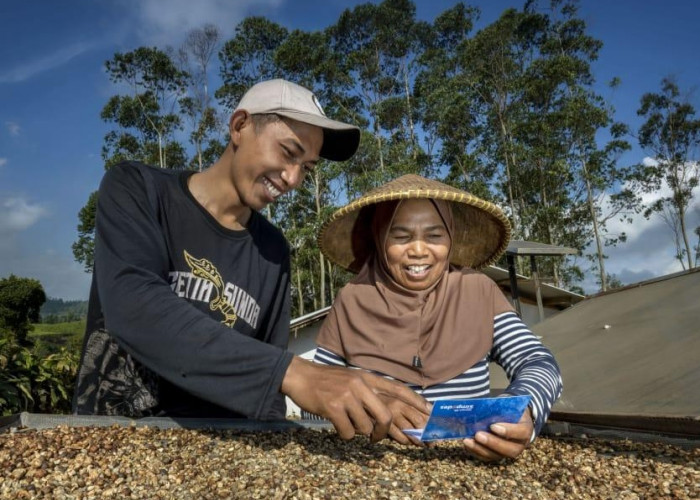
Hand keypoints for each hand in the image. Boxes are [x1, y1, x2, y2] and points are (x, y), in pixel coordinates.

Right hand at [281, 357, 430, 442]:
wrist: (301, 376)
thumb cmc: (326, 381)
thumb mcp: (351, 379)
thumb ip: (367, 391)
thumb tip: (382, 412)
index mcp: (366, 377)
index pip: (396, 388)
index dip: (415, 400)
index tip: (429, 410)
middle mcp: (360, 385)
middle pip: (385, 415)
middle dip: (383, 431)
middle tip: (376, 437)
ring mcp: (347, 395)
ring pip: (365, 427)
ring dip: (357, 431)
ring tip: (346, 422)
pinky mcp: (334, 407)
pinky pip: (348, 432)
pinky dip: (344, 434)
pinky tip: (336, 424)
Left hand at [462, 406, 533, 460]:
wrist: (513, 416)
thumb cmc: (509, 409)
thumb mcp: (510, 405)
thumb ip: (501, 408)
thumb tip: (483, 408)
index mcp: (526, 429)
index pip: (520, 432)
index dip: (507, 431)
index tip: (493, 426)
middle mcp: (520, 444)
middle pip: (509, 449)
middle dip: (492, 443)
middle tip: (478, 435)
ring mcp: (508, 451)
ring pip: (496, 456)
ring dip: (480, 449)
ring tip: (468, 441)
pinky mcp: (498, 455)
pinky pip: (487, 457)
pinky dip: (476, 452)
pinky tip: (467, 445)